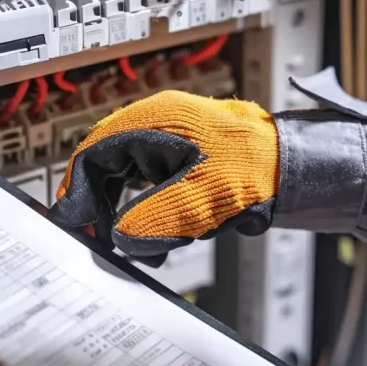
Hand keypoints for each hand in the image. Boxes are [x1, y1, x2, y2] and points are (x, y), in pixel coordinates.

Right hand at [49, 90, 279, 258]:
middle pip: (101, 162)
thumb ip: (153, 220)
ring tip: (118, 243)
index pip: (92, 153)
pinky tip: (146, 236)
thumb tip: (118, 238)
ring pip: (118, 173)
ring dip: (113, 209)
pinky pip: (139, 180)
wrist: (293, 167)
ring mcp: (164, 138)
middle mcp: (153, 124)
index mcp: (153, 122)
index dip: (77, 193)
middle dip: (94, 204)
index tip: (73, 226)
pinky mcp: (175, 155)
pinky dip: (135, 209)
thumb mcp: (200, 201)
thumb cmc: (256, 170)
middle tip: (91, 239)